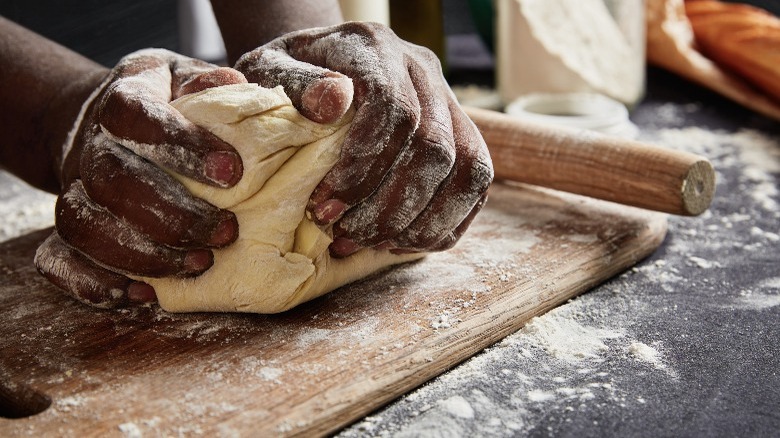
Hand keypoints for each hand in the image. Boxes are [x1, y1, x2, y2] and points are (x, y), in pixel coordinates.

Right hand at [35, 49, 247, 307]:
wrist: (102, 120)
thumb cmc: (166, 101)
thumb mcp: (187, 77)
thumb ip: (209, 83)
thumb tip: (233, 85)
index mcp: (123, 97)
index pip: (136, 114)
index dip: (180, 142)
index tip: (232, 171)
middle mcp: (89, 143)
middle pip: (112, 180)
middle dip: (173, 214)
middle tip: (226, 232)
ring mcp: (72, 187)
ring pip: (86, 226)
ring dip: (144, 254)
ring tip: (199, 264)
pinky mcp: (64, 227)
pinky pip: (59, 260)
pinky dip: (93, 282)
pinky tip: (142, 295)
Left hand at [235, 22, 492, 256]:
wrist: (318, 66)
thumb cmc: (287, 79)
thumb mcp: (270, 71)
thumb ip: (296, 86)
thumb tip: (332, 102)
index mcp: (377, 48)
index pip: (395, 108)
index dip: (365, 167)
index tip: (326, 205)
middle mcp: (422, 69)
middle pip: (434, 146)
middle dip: (389, 205)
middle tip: (344, 234)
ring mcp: (447, 100)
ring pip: (467, 169)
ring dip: (420, 221)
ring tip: (373, 244)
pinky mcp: (460, 132)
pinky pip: (475, 185)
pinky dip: (443, 224)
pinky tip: (402, 243)